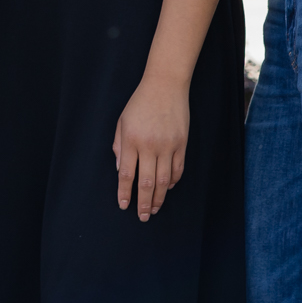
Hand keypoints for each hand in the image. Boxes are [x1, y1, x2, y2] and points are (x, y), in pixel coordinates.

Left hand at [113, 76, 188, 220]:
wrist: (165, 86)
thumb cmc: (140, 103)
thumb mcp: (122, 121)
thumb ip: (119, 146)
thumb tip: (121, 170)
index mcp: (131, 140)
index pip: (126, 174)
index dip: (124, 193)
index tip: (123, 205)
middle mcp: (149, 145)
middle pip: (145, 182)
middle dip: (143, 203)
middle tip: (142, 217)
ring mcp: (167, 146)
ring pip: (162, 180)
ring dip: (158, 197)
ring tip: (153, 209)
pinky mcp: (181, 144)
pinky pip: (177, 170)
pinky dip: (171, 182)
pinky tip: (165, 189)